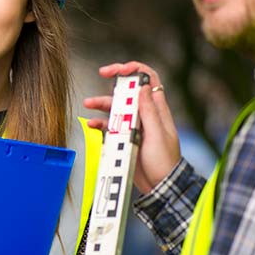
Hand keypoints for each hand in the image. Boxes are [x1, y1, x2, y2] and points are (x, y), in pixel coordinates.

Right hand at [83, 62, 180, 192]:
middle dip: (115, 81)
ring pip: (116, 107)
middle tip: (102, 73)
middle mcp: (145, 114)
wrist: (160, 186)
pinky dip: (100, 123)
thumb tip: (143, 86)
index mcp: (156, 109)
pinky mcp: (125, 137)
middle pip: (128, 90)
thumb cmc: (165, 162)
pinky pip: (110, 125)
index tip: (119, 69)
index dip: (135, 70)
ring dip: (102, 103)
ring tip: (88, 104)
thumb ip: (149, 111)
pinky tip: (92, 124)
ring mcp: (134, 125)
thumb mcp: (158, 135)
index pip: (148, 80)